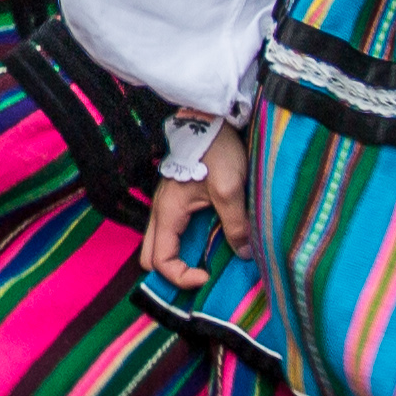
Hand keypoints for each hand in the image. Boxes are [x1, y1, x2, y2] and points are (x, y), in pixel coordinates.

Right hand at [141, 121, 245, 274]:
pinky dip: (187, 245)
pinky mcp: (179, 200)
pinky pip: (174, 232)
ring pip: (161, 246)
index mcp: (168, 212)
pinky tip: (211, 242)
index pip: (159, 261)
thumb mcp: (230, 188)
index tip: (207, 275)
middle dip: (173, 274)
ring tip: (209, 262)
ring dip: (180, 259)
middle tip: (202, 274)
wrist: (211, 118)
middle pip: (151, 258)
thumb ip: (235, 224)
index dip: (181, 277)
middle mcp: (161, 212)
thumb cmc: (217, 149)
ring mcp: (168, 206)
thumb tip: (244, 253)